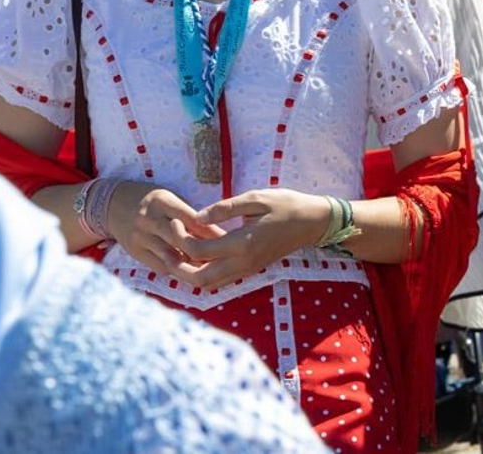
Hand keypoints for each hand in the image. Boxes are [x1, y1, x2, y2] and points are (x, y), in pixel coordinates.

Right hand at [105, 183, 225, 279]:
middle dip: (203, 250)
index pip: (190, 218)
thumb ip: (189, 214)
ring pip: (170, 257)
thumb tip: (217, 233)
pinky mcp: (135, 253)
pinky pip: (160, 266)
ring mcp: (140, 238)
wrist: (112, 205)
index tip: (229, 239)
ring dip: (192, 265)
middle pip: (180, 239)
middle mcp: (149, 220)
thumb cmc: (151, 200)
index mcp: (162, 201)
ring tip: (213, 269)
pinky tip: (193, 273)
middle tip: (224, 258)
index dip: (210, 231)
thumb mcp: (169, 198)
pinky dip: (177, 270)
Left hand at [175, 189, 330, 289]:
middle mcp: (243, 263)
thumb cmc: (286, 205)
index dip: (180, 239)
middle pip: (199, 279)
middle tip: (169, 247)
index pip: (199, 252)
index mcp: (243, 243)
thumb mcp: (256, 198)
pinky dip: (204, 273)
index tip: (175, 222)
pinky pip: (220, 280)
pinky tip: (199, 256)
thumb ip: (225, 208)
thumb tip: (197, 217)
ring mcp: (247, 269)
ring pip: (209, 285)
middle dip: (178, 267)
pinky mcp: (250, 270)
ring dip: (189, 273)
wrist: (313, 223)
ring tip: (180, 252)